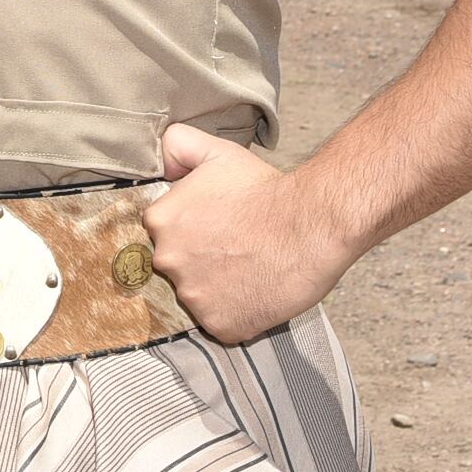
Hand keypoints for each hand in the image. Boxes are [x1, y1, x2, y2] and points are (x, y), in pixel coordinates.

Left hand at [146, 122, 361, 344]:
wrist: (312, 224)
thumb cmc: (266, 189)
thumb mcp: (216, 152)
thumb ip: (178, 146)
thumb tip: (162, 160)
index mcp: (159, 222)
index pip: (165, 235)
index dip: (195, 232)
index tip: (219, 230)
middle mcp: (167, 262)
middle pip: (179, 268)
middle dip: (203, 261)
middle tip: (238, 249)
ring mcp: (193, 297)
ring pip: (198, 297)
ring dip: (220, 288)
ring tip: (251, 269)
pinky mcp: (220, 325)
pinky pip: (222, 324)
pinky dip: (238, 313)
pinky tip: (258, 291)